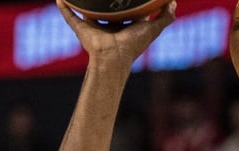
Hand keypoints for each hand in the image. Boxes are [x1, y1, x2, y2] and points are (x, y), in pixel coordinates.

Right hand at [56, 0, 175, 69]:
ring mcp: (93, 27)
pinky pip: (70, 16)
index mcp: (124, 25)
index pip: (126, 10)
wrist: (114, 57)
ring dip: (81, 2)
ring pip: (87, 11)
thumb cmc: (133, 45)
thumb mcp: (154, 28)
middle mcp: (108, 26)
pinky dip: (64, 8)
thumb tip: (173, 1)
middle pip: (105, 9)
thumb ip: (166, 16)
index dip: (128, 0)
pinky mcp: (81, 29)